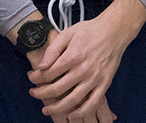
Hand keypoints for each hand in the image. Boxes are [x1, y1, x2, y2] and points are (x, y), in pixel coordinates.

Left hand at [26, 0, 144, 121]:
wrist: (114, 30)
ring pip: (72, 100)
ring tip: (46, 109)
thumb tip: (41, 66)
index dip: (36, 78)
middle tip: (34, 93)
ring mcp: (94, 78)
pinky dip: (81, 112)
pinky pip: (92, 103)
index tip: (31, 77)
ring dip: (56, 108)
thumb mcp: (67, 33)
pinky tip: (71, 115)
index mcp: (72, 56)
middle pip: (56, 89)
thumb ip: (53, 50)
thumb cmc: (90, 30)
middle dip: (41, 94)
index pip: (48, 74)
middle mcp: (83, 70)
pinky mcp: (104, 83)